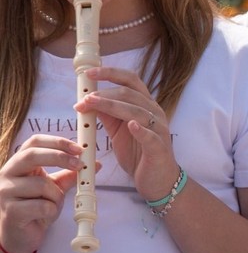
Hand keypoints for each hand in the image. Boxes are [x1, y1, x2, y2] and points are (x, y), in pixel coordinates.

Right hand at [0, 135, 86, 252]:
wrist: (19, 237)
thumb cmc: (35, 208)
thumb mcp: (54, 187)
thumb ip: (70, 174)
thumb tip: (94, 163)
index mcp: (18, 165)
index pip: (34, 142)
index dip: (57, 142)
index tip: (79, 148)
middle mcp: (7, 175)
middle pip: (32, 155)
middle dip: (60, 157)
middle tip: (80, 165)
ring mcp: (5, 193)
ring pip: (42, 184)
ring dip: (57, 195)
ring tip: (53, 205)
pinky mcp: (10, 211)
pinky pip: (41, 205)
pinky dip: (51, 210)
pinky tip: (44, 216)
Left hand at [74, 66, 178, 200]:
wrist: (157, 179)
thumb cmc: (138, 153)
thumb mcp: (118, 131)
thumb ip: (107, 115)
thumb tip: (88, 100)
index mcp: (144, 105)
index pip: (131, 81)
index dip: (111, 73)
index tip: (89, 73)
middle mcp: (154, 113)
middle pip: (131, 94)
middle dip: (105, 93)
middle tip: (84, 98)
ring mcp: (159, 129)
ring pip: (137, 111)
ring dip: (113, 106)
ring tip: (92, 104)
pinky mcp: (159, 148)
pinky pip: (151, 136)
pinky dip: (141, 130)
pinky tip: (131, 126)